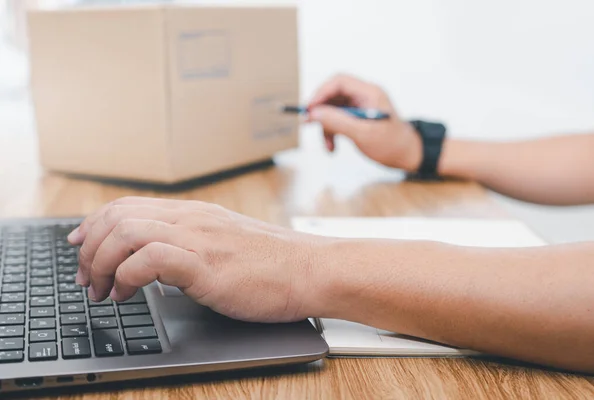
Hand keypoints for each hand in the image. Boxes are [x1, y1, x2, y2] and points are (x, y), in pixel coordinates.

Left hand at [67, 197, 329, 322]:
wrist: (312, 269)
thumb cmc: (276, 265)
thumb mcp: (227, 245)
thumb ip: (194, 247)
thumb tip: (161, 263)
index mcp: (195, 215)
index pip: (128, 206)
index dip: (94, 224)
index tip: (79, 245)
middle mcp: (191, 219)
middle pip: (117, 215)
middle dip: (88, 248)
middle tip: (85, 279)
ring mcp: (198, 239)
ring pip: (124, 232)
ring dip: (99, 263)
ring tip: (101, 291)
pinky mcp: (204, 264)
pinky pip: (147, 260)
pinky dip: (124, 277)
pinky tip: (126, 295)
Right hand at [308, 74, 422, 171]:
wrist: (407, 156)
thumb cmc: (391, 144)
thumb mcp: (362, 134)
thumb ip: (337, 122)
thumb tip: (313, 113)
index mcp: (369, 93)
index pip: (339, 82)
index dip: (321, 93)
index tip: (309, 109)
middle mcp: (364, 96)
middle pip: (333, 95)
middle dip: (321, 112)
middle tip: (308, 124)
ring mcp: (360, 107)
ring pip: (333, 110)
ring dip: (326, 127)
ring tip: (328, 146)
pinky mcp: (357, 118)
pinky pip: (338, 121)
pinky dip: (332, 133)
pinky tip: (333, 147)